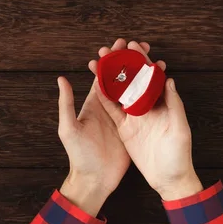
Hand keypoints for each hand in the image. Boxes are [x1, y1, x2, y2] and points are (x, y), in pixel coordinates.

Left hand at [57, 39, 151, 215]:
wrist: (94, 179)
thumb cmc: (78, 154)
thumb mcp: (69, 128)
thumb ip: (66, 103)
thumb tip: (61, 78)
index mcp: (93, 104)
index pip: (103, 76)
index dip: (111, 60)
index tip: (120, 43)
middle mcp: (108, 107)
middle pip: (121, 79)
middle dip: (130, 62)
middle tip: (141, 46)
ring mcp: (122, 117)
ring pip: (134, 91)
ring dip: (143, 75)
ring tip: (156, 60)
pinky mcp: (132, 128)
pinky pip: (142, 108)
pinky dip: (151, 95)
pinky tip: (161, 85)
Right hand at [89, 39, 202, 200]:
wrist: (168, 179)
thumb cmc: (179, 155)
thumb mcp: (180, 128)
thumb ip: (174, 104)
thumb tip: (168, 79)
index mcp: (161, 103)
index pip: (150, 76)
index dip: (141, 60)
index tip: (131, 45)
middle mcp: (147, 107)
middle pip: (132, 80)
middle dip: (121, 64)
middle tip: (109, 49)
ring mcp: (134, 117)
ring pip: (119, 92)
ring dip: (109, 77)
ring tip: (98, 62)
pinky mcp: (125, 128)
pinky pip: (112, 110)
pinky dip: (104, 98)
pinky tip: (95, 85)